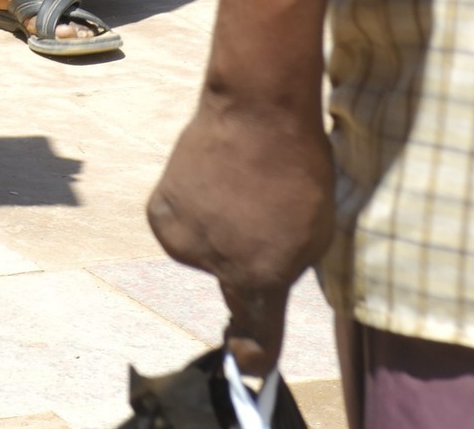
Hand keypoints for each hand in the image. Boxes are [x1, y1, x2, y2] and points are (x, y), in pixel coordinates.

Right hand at [147, 89, 335, 379]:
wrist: (257, 109)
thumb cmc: (298, 168)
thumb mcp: (313, 234)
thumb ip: (283, 271)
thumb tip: (259, 287)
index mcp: (264, 278)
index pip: (256, 337)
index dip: (253, 355)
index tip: (245, 364)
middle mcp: (219, 268)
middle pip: (227, 280)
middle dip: (239, 259)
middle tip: (256, 214)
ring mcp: (186, 240)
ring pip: (200, 251)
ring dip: (213, 232)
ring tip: (233, 190)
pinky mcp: (160, 214)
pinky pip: (176, 227)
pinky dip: (188, 211)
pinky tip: (207, 183)